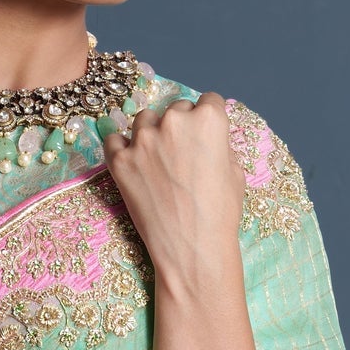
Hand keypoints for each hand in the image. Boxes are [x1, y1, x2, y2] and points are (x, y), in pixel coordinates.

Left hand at [102, 92, 244, 285]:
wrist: (193, 248)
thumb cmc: (221, 213)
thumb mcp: (235, 171)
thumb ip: (220, 144)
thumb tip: (208, 137)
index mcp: (208, 120)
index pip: (209, 101)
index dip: (209, 118)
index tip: (205, 132)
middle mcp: (174, 122)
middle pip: (177, 109)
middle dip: (181, 126)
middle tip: (183, 153)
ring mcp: (143, 140)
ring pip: (145, 119)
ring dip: (152, 132)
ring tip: (158, 159)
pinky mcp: (120, 160)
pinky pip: (114, 140)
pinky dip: (122, 147)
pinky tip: (132, 161)